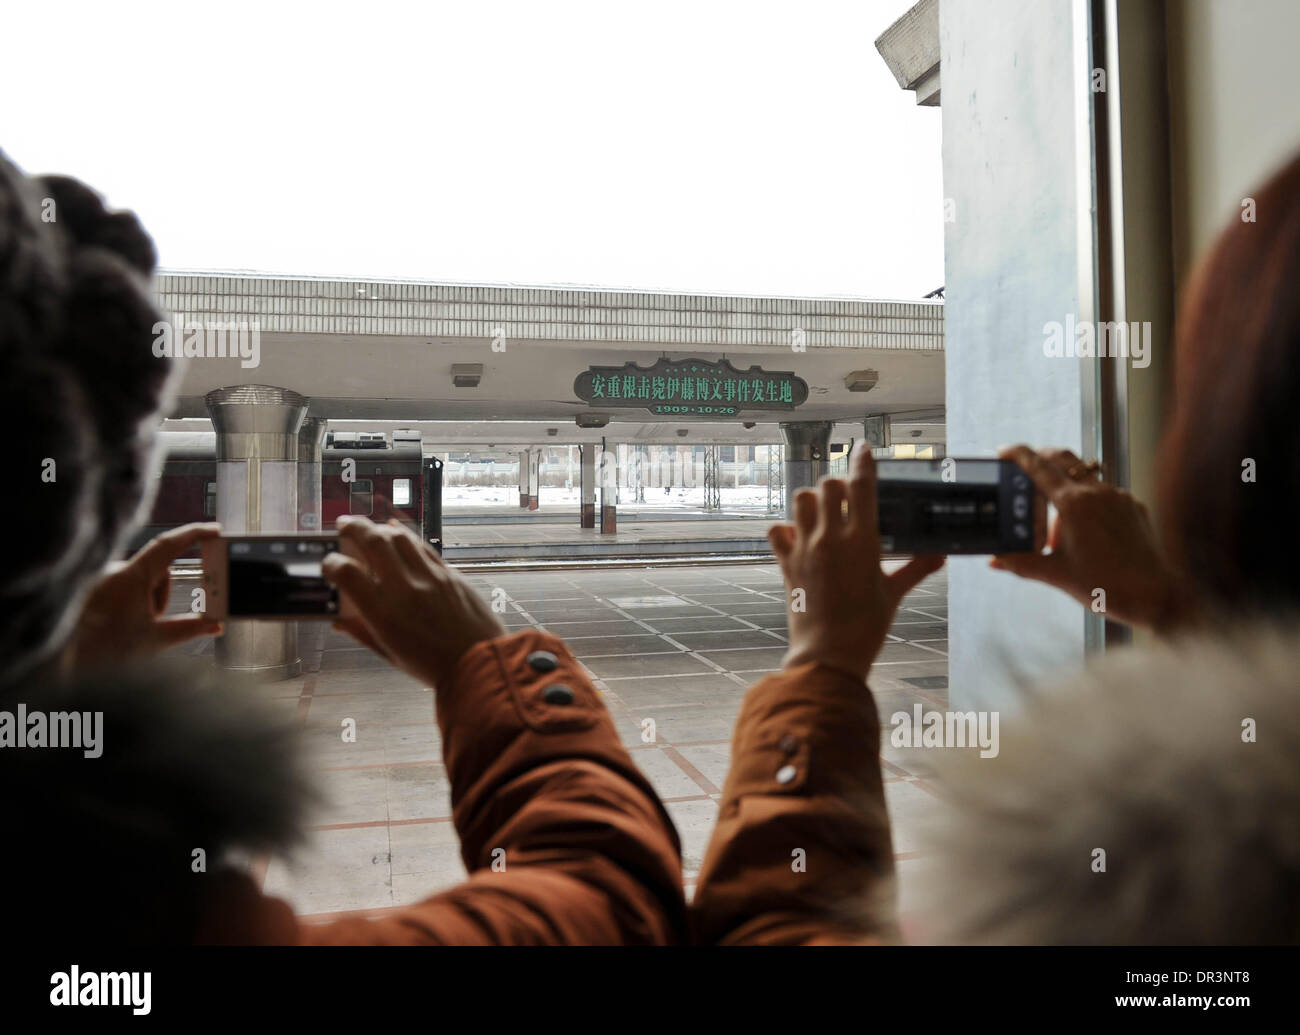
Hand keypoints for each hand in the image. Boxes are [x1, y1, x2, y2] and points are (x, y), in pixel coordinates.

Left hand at [70, 522, 223, 668]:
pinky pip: (123, 586)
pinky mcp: (93, 588)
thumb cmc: (101, 649)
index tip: (214, 531)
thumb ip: (190, 629)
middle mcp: (114, 570)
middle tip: (154, 621)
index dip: (195, 534)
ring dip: (146, 602)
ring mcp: (102, 579)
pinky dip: (130, 602)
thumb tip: (215, 624)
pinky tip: (119, 624)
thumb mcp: (154, 640)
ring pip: (140, 581)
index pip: (169, 545)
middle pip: (157, 571)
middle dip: (163, 596)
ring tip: (132, 627)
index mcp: (131, 576)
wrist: (62, 663)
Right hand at [321, 517, 505, 690]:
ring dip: (379, 528)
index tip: (329, 564)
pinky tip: (396, 531)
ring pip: (399, 537)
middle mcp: (404, 589)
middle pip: (372, 541)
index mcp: (383, 613)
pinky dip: (406, 535)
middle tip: (343, 524)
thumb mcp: (389, 654)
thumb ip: (361, 632)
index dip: (332, 563)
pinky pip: (423, 546)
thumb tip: (338, 620)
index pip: (346, 572)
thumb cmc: (432, 666)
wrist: (480, 664)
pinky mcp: (450, 574)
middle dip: (352, 527)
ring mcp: (430, 577)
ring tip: (369, 528)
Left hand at [768, 446, 944, 681]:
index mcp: (861, 541)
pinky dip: (784, 527)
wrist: (829, 654)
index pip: (862, 486)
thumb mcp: (894, 593)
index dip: (863, 461)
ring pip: (800, 500)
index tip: (863, 447)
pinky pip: (776, 531)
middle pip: (827, 486)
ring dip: (812, 500)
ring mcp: (805, 549)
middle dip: (838, 485)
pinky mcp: (786, 564)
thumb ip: (917, 568)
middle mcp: (830, 538)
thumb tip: (942, 556)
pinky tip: (798, 536)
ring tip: (823, 513)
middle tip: (847, 497)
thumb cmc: (866, 626)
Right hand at [991, 445, 1192, 631]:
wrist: (1156, 597)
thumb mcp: (1056, 574)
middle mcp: (1097, 493)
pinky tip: (1085, 533)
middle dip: (1041, 459)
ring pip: (1083, 478)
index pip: (1039, 467)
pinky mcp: (1133, 507)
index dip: (1018, 454)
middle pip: (1062, 459)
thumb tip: (995, 561)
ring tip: (1057, 527)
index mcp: (1074, 504)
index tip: (1004, 451)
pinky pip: (1104, 494)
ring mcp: (1118, 497)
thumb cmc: (1108, 586)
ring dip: (1064, 488)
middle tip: (1024, 474)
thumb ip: (1021, 563)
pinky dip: (1087, 503)